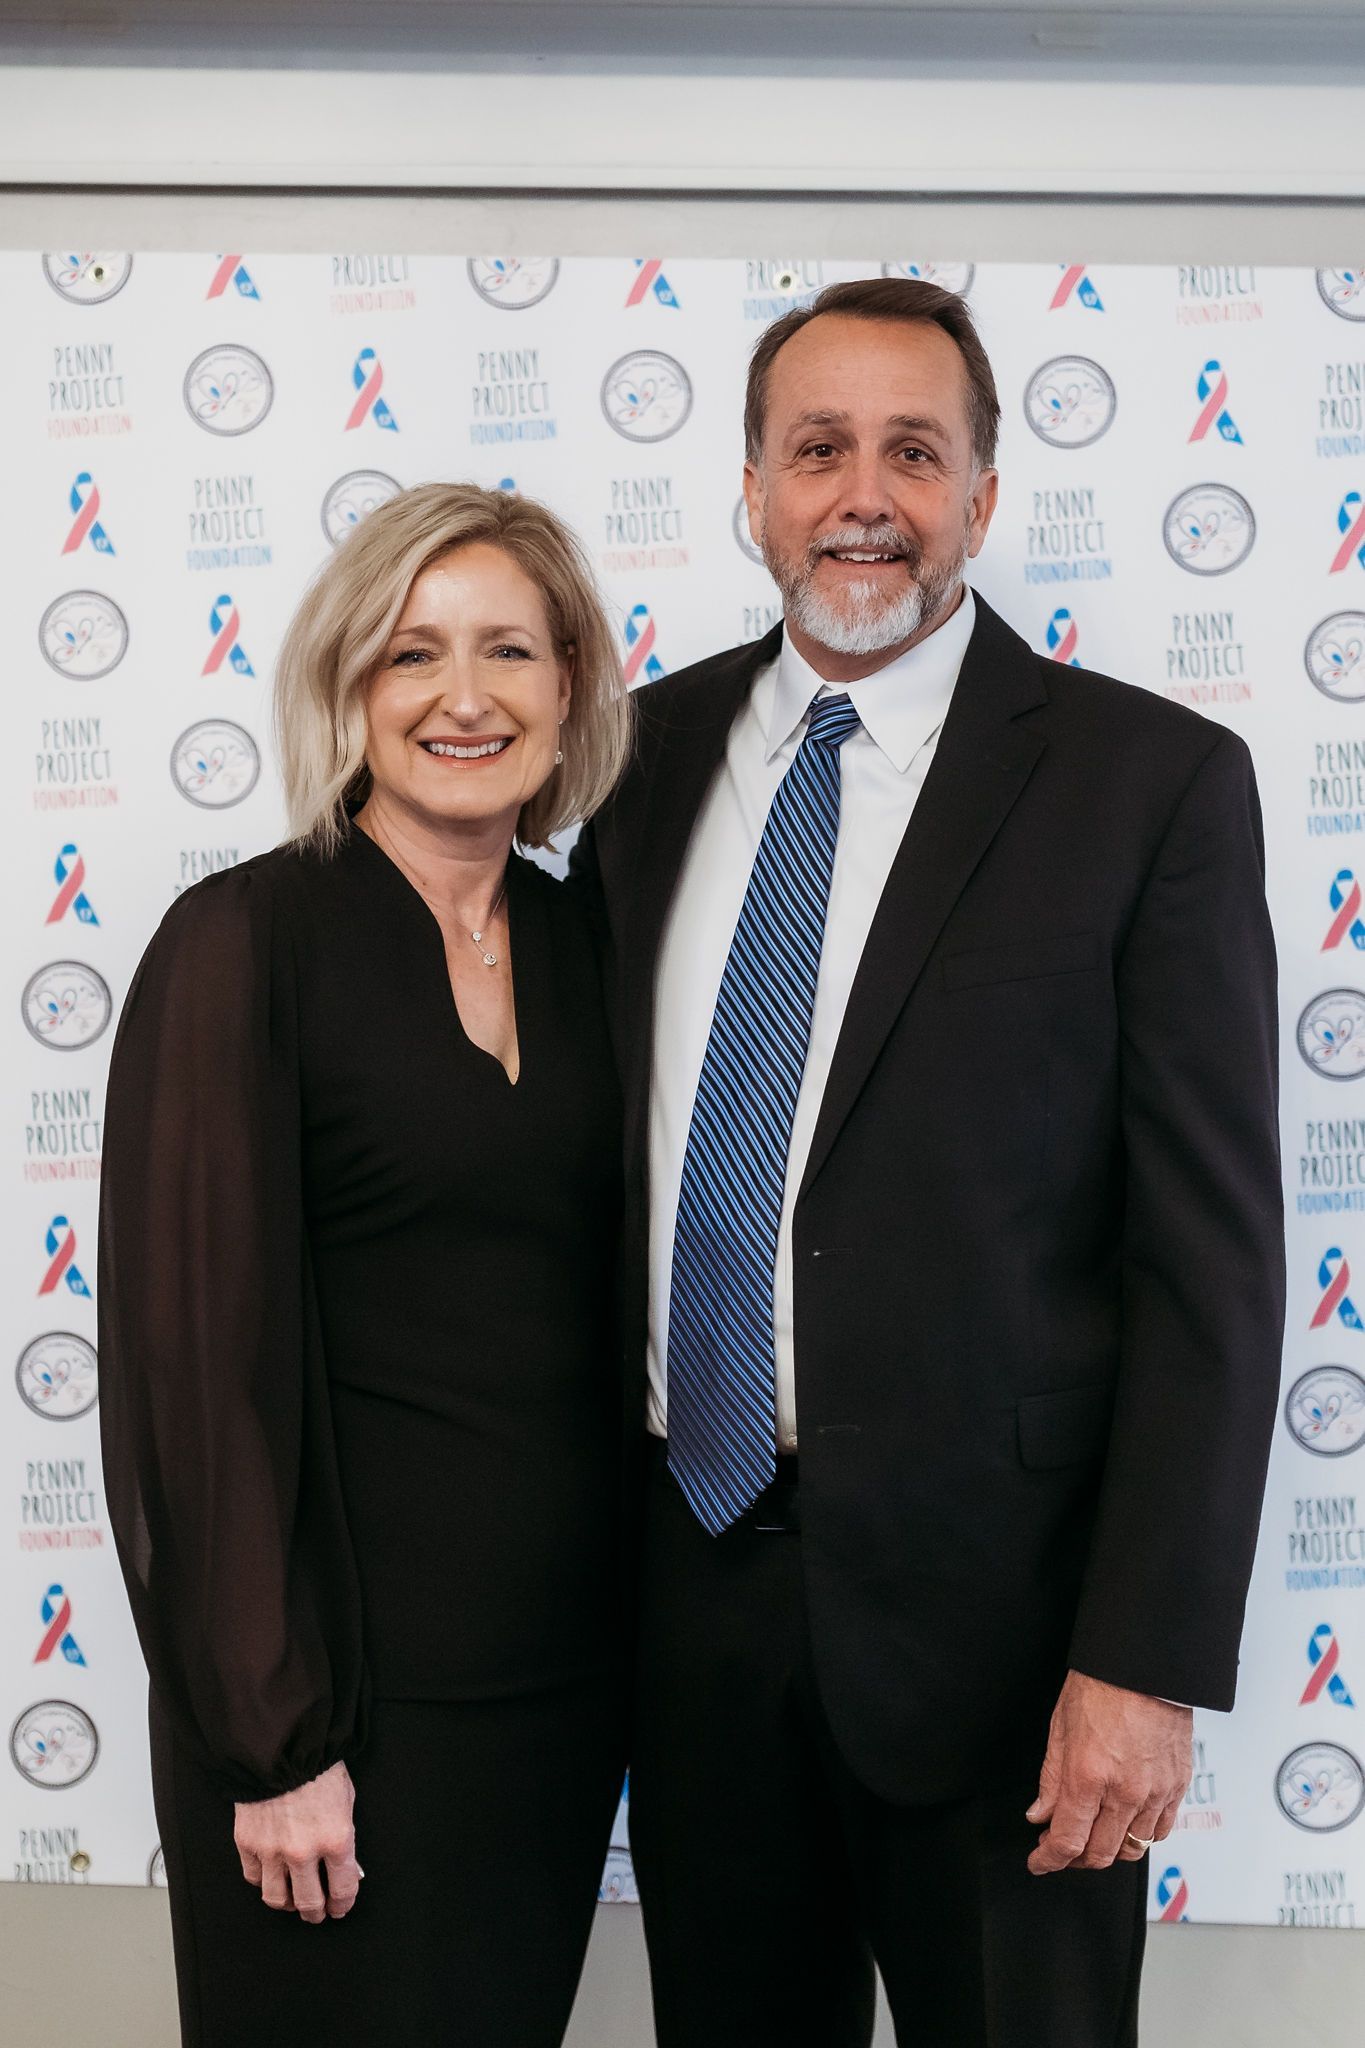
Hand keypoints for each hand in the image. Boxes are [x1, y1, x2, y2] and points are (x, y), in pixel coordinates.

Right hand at [234, 1760, 361, 1922]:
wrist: (281, 1745)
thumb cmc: (318, 1767)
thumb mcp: (346, 1800)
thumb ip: (344, 1836)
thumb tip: (346, 1866)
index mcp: (335, 1840)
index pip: (342, 1890)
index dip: (343, 1905)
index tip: (340, 1907)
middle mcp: (303, 1852)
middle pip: (309, 1903)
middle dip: (316, 1913)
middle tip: (318, 1913)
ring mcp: (272, 1851)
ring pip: (277, 1898)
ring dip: (288, 1905)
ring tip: (292, 1902)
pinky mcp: (247, 1843)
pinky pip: (254, 1878)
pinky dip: (263, 1882)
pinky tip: (271, 1878)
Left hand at [1026, 1671, 1191, 1875]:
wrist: (1145, 1667)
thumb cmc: (1101, 1688)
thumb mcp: (1060, 1729)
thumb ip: (1051, 1779)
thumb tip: (1041, 1815)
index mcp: (1088, 1777)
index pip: (1067, 1842)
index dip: (1049, 1860)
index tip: (1039, 1861)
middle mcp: (1124, 1792)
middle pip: (1100, 1854)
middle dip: (1075, 1859)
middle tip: (1062, 1848)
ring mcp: (1155, 1793)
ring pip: (1132, 1849)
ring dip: (1109, 1850)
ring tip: (1093, 1836)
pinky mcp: (1177, 1787)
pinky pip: (1161, 1831)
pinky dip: (1141, 1836)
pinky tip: (1126, 1824)